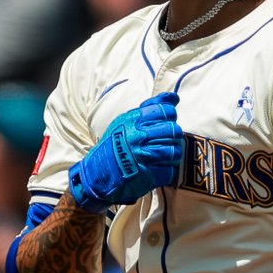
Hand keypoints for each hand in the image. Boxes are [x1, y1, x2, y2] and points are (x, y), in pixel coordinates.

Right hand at [68, 92, 182, 212]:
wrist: (97, 174)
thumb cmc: (113, 146)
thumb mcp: (125, 121)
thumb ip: (150, 108)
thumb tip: (174, 98)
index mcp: (133, 120)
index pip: (166, 111)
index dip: (169, 116)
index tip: (163, 122)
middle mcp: (139, 136)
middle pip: (173, 130)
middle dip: (172, 136)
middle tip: (163, 141)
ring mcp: (144, 156)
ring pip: (175, 150)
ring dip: (172, 153)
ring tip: (162, 155)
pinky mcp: (149, 174)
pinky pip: (170, 168)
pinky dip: (166, 169)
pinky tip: (156, 167)